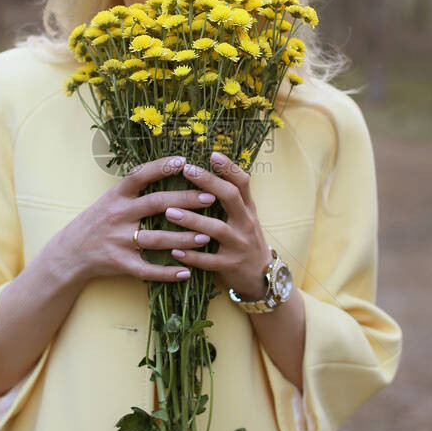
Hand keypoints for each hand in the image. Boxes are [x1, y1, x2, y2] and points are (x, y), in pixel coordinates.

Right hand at [62, 155, 217, 283]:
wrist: (69, 252)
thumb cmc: (97, 222)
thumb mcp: (110, 199)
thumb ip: (134, 189)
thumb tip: (167, 169)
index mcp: (116, 196)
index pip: (141, 176)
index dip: (162, 167)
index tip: (185, 161)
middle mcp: (118, 215)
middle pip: (156, 203)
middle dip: (186, 200)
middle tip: (211, 198)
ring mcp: (119, 240)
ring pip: (157, 239)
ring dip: (184, 238)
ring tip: (206, 236)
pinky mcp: (120, 263)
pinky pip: (147, 269)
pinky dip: (167, 272)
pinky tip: (187, 272)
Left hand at [166, 151, 270, 300]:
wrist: (262, 276)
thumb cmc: (245, 240)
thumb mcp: (245, 217)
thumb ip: (231, 198)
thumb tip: (210, 169)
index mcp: (248, 209)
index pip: (242, 182)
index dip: (229, 167)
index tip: (212, 154)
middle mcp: (246, 223)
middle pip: (230, 197)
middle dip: (209, 182)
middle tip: (187, 170)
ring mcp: (239, 245)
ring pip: (217, 229)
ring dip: (192, 220)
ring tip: (169, 212)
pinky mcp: (230, 266)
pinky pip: (209, 261)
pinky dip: (191, 256)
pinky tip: (174, 251)